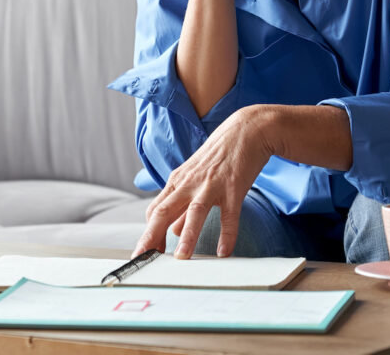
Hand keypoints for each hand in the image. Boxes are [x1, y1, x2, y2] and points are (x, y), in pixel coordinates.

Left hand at [133, 105, 277, 258]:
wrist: (245, 130)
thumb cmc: (218, 156)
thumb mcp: (195, 178)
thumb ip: (182, 205)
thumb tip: (172, 230)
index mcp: (177, 182)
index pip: (155, 210)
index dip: (148, 233)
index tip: (144, 253)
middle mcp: (189, 183)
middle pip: (164, 211)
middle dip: (152, 236)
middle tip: (144, 258)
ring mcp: (211, 185)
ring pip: (194, 212)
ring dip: (187, 236)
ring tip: (182, 257)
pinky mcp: (233, 187)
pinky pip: (229, 214)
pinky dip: (227, 234)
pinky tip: (224, 251)